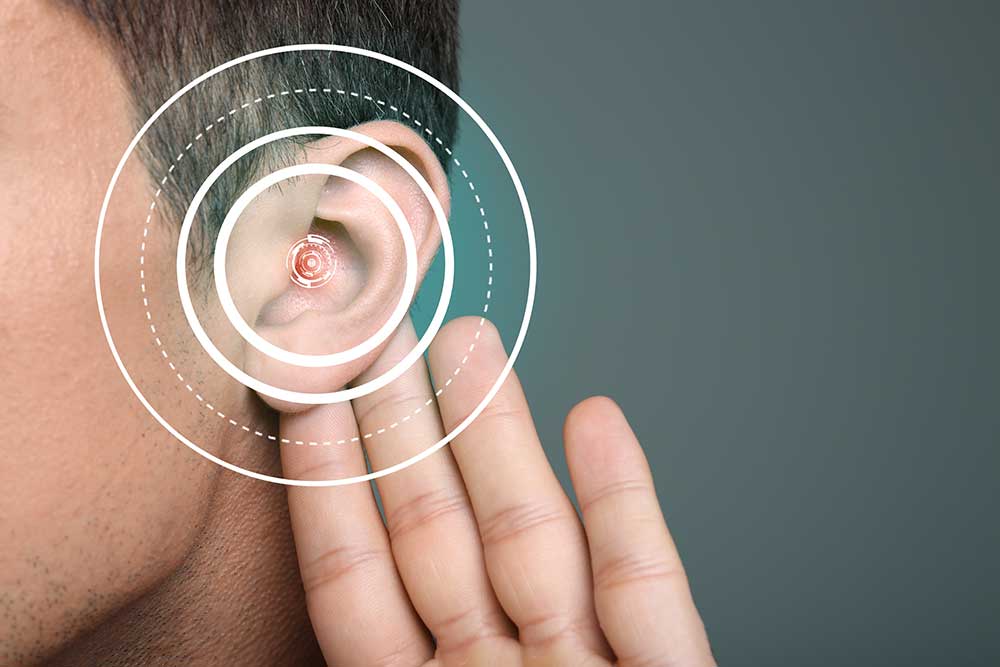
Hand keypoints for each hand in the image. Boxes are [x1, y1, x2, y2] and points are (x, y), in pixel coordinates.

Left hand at [280, 317, 714, 665]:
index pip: (355, 584)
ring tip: (469, 341)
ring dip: (504, 433)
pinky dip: (624, 500)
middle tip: (382, 335)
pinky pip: (645, 584)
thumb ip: (360, 645)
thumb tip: (285, 539)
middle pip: (443, 538)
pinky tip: (596, 419)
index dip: (330, 484)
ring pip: (535, 538)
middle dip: (413, 429)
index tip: (307, 397)